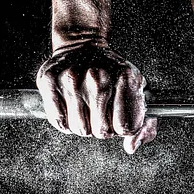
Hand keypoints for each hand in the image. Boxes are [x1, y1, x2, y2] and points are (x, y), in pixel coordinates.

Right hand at [36, 43, 156, 152]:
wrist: (84, 46)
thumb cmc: (114, 75)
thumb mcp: (139, 94)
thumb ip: (145, 127)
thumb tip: (130, 147)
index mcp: (126, 78)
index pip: (125, 127)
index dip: (122, 129)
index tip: (120, 118)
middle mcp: (98, 77)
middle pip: (102, 131)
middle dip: (103, 128)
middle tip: (102, 112)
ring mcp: (71, 78)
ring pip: (79, 129)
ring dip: (84, 125)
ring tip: (87, 108)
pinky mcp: (48, 80)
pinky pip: (58, 121)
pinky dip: (65, 120)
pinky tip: (72, 106)